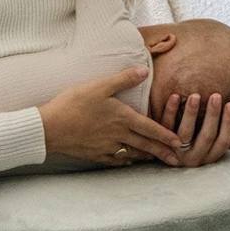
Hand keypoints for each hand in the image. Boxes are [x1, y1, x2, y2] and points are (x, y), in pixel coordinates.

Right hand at [38, 67, 181, 166]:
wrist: (50, 128)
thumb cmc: (73, 104)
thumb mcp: (99, 86)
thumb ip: (124, 79)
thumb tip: (144, 70)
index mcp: (122, 118)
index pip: (150, 128)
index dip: (166, 135)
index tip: (179, 142)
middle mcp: (118, 135)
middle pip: (145, 145)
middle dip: (162, 152)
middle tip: (176, 160)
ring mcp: (107, 147)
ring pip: (132, 153)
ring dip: (145, 156)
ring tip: (155, 160)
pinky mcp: (95, 155)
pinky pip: (115, 160)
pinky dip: (124, 160)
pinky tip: (127, 160)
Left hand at [158, 92, 229, 166]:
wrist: (163, 146)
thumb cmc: (197, 136)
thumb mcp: (212, 141)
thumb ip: (225, 137)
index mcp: (209, 156)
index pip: (223, 141)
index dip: (228, 123)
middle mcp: (194, 158)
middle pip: (206, 136)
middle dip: (212, 115)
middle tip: (215, 96)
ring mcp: (175, 152)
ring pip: (185, 133)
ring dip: (191, 113)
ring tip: (195, 95)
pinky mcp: (159, 143)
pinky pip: (166, 126)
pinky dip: (170, 111)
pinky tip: (175, 95)